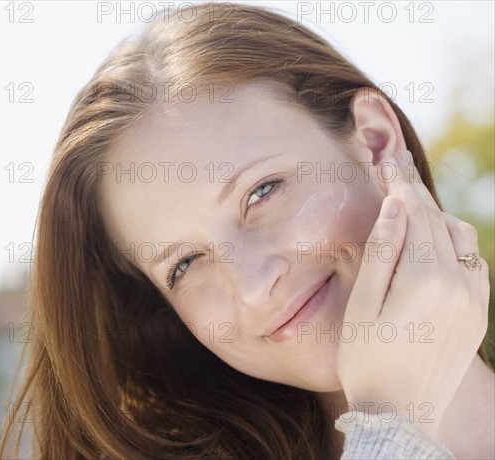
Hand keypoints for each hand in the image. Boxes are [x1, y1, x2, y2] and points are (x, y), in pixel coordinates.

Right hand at [336, 148, 489, 437]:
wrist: (401, 413)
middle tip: (396, 161)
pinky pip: (472, 263)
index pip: (415, 213)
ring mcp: (474, 298)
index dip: (400, 182)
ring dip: (436, 215)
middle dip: (415, 190)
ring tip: (410, 204)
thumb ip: (381, 252)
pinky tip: (435, 243)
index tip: (388, 156)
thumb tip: (395, 207)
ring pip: (460, 237)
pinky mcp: (478, 313)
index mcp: (424, 278)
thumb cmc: (368, 360)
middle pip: (437, 219)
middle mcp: (458, 283)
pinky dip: (453, 243)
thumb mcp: (362, 305)